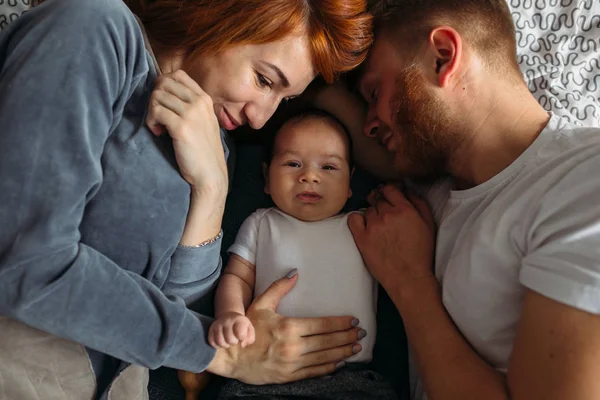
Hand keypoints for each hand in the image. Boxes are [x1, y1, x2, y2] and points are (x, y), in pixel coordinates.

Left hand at [146, 70, 227, 192]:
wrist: (210, 174)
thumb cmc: (203, 150)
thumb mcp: (203, 121)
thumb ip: (190, 105)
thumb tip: (165, 92)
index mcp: (205, 99)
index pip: (178, 75)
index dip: (163, 85)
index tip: (162, 102)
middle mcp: (199, 102)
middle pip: (164, 83)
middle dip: (154, 98)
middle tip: (157, 116)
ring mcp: (191, 114)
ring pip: (158, 96)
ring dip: (151, 111)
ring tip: (158, 126)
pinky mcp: (181, 127)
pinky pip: (156, 112)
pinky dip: (152, 122)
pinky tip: (158, 133)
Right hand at [207, 271, 363, 383]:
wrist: (230, 356)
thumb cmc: (246, 328)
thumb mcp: (260, 304)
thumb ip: (279, 288)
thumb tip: (295, 273)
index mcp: (288, 327)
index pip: (322, 325)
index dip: (340, 323)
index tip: (353, 320)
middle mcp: (293, 346)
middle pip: (327, 341)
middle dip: (347, 337)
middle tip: (361, 333)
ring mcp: (292, 363)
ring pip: (324, 357)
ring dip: (343, 352)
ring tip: (356, 347)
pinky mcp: (289, 376)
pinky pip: (314, 372)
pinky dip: (329, 368)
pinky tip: (340, 364)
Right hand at [208, 312, 254, 348]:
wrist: (229, 316)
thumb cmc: (241, 325)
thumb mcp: (249, 329)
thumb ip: (250, 338)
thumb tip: (242, 345)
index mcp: (239, 320)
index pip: (240, 333)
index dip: (242, 338)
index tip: (242, 336)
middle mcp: (227, 321)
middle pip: (230, 340)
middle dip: (234, 342)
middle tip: (235, 339)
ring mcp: (217, 324)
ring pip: (220, 342)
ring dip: (225, 345)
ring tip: (228, 341)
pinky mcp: (211, 329)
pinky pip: (212, 342)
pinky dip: (217, 345)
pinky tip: (222, 341)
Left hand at [348, 184, 435, 297]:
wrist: (408, 278)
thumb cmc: (421, 253)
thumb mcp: (429, 225)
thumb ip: (419, 204)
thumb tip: (407, 191)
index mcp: (405, 210)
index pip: (390, 188)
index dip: (389, 190)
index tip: (390, 196)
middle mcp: (387, 215)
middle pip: (378, 199)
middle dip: (382, 203)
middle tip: (386, 215)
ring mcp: (373, 226)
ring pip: (368, 209)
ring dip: (373, 214)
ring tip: (380, 227)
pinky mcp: (362, 239)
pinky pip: (353, 219)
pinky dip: (357, 219)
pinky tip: (364, 226)